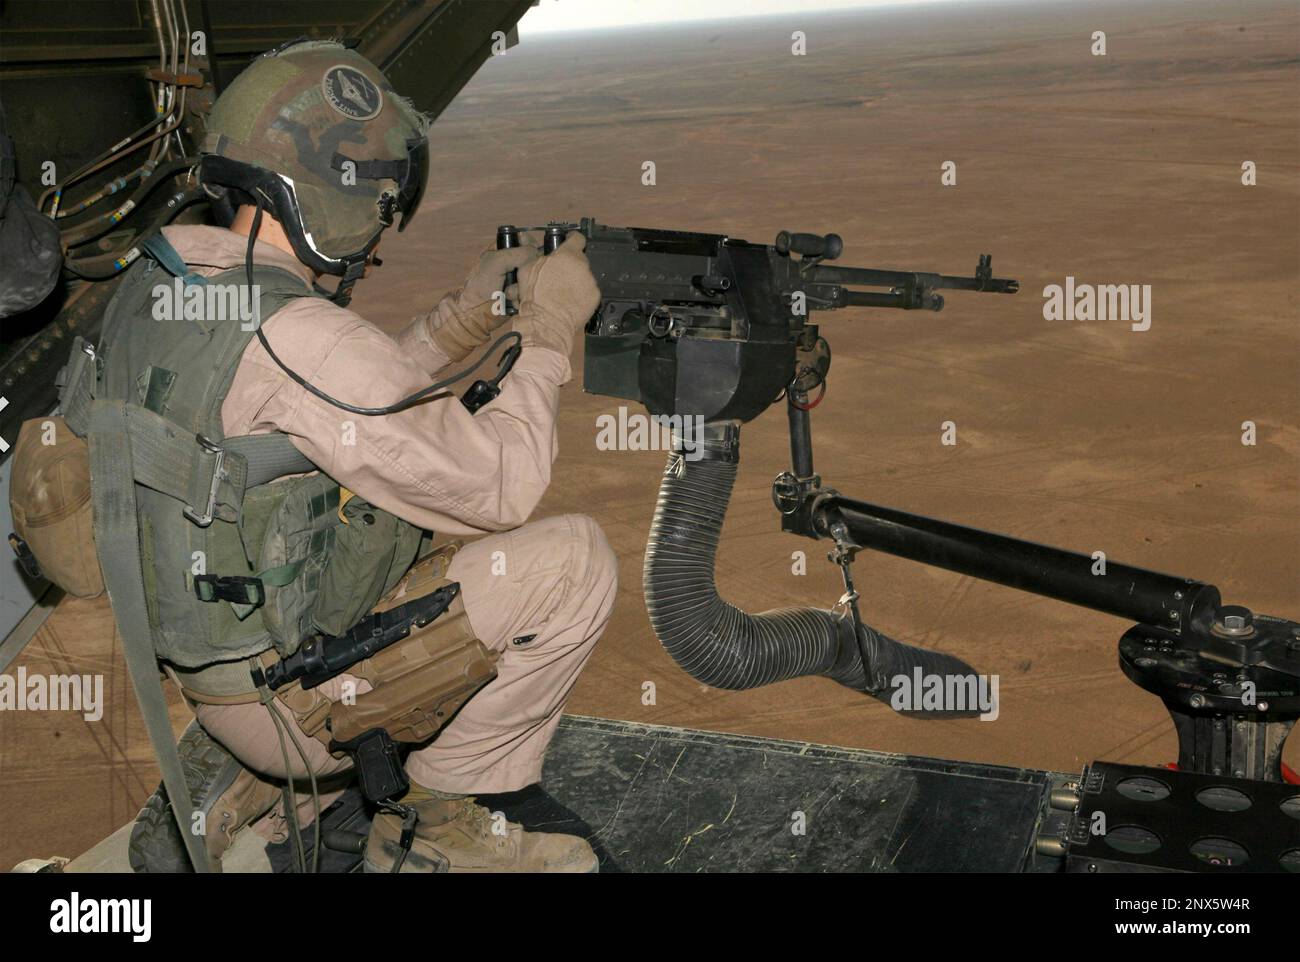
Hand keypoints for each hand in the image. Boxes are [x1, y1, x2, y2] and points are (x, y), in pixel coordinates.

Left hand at [423, 241, 541, 361]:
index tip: (526, 256)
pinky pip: (532, 292)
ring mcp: (518, 278)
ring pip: (534, 277)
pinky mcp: (522, 293)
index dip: (529, 247)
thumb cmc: (480, 287)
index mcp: (504, 250)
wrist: (477, 315)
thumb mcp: (495, 262)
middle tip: (514, 277)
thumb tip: (536, 255)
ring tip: (508, 293)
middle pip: (535, 260)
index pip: (526, 240)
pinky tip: (512, 301)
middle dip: (526, 271)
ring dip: (523, 287)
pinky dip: (523, 297)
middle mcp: (513, 262)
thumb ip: (517, 253)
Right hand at [512, 232, 600, 355]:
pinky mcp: (595, 297)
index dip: (571, 239)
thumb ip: (536, 257)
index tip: (570, 241)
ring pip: (583, 277)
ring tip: (561, 292)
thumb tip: (539, 254)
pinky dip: (581, 295)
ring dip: (575, 281)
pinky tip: (570, 302)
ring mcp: (590, 282)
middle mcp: (582, 266)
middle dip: (569, 266)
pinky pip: (588, 292)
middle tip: (557, 276)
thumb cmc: (535, 297)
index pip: (576, 238)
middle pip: (579, 260)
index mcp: (566, 255)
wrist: (546, 322)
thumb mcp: (526, 270)